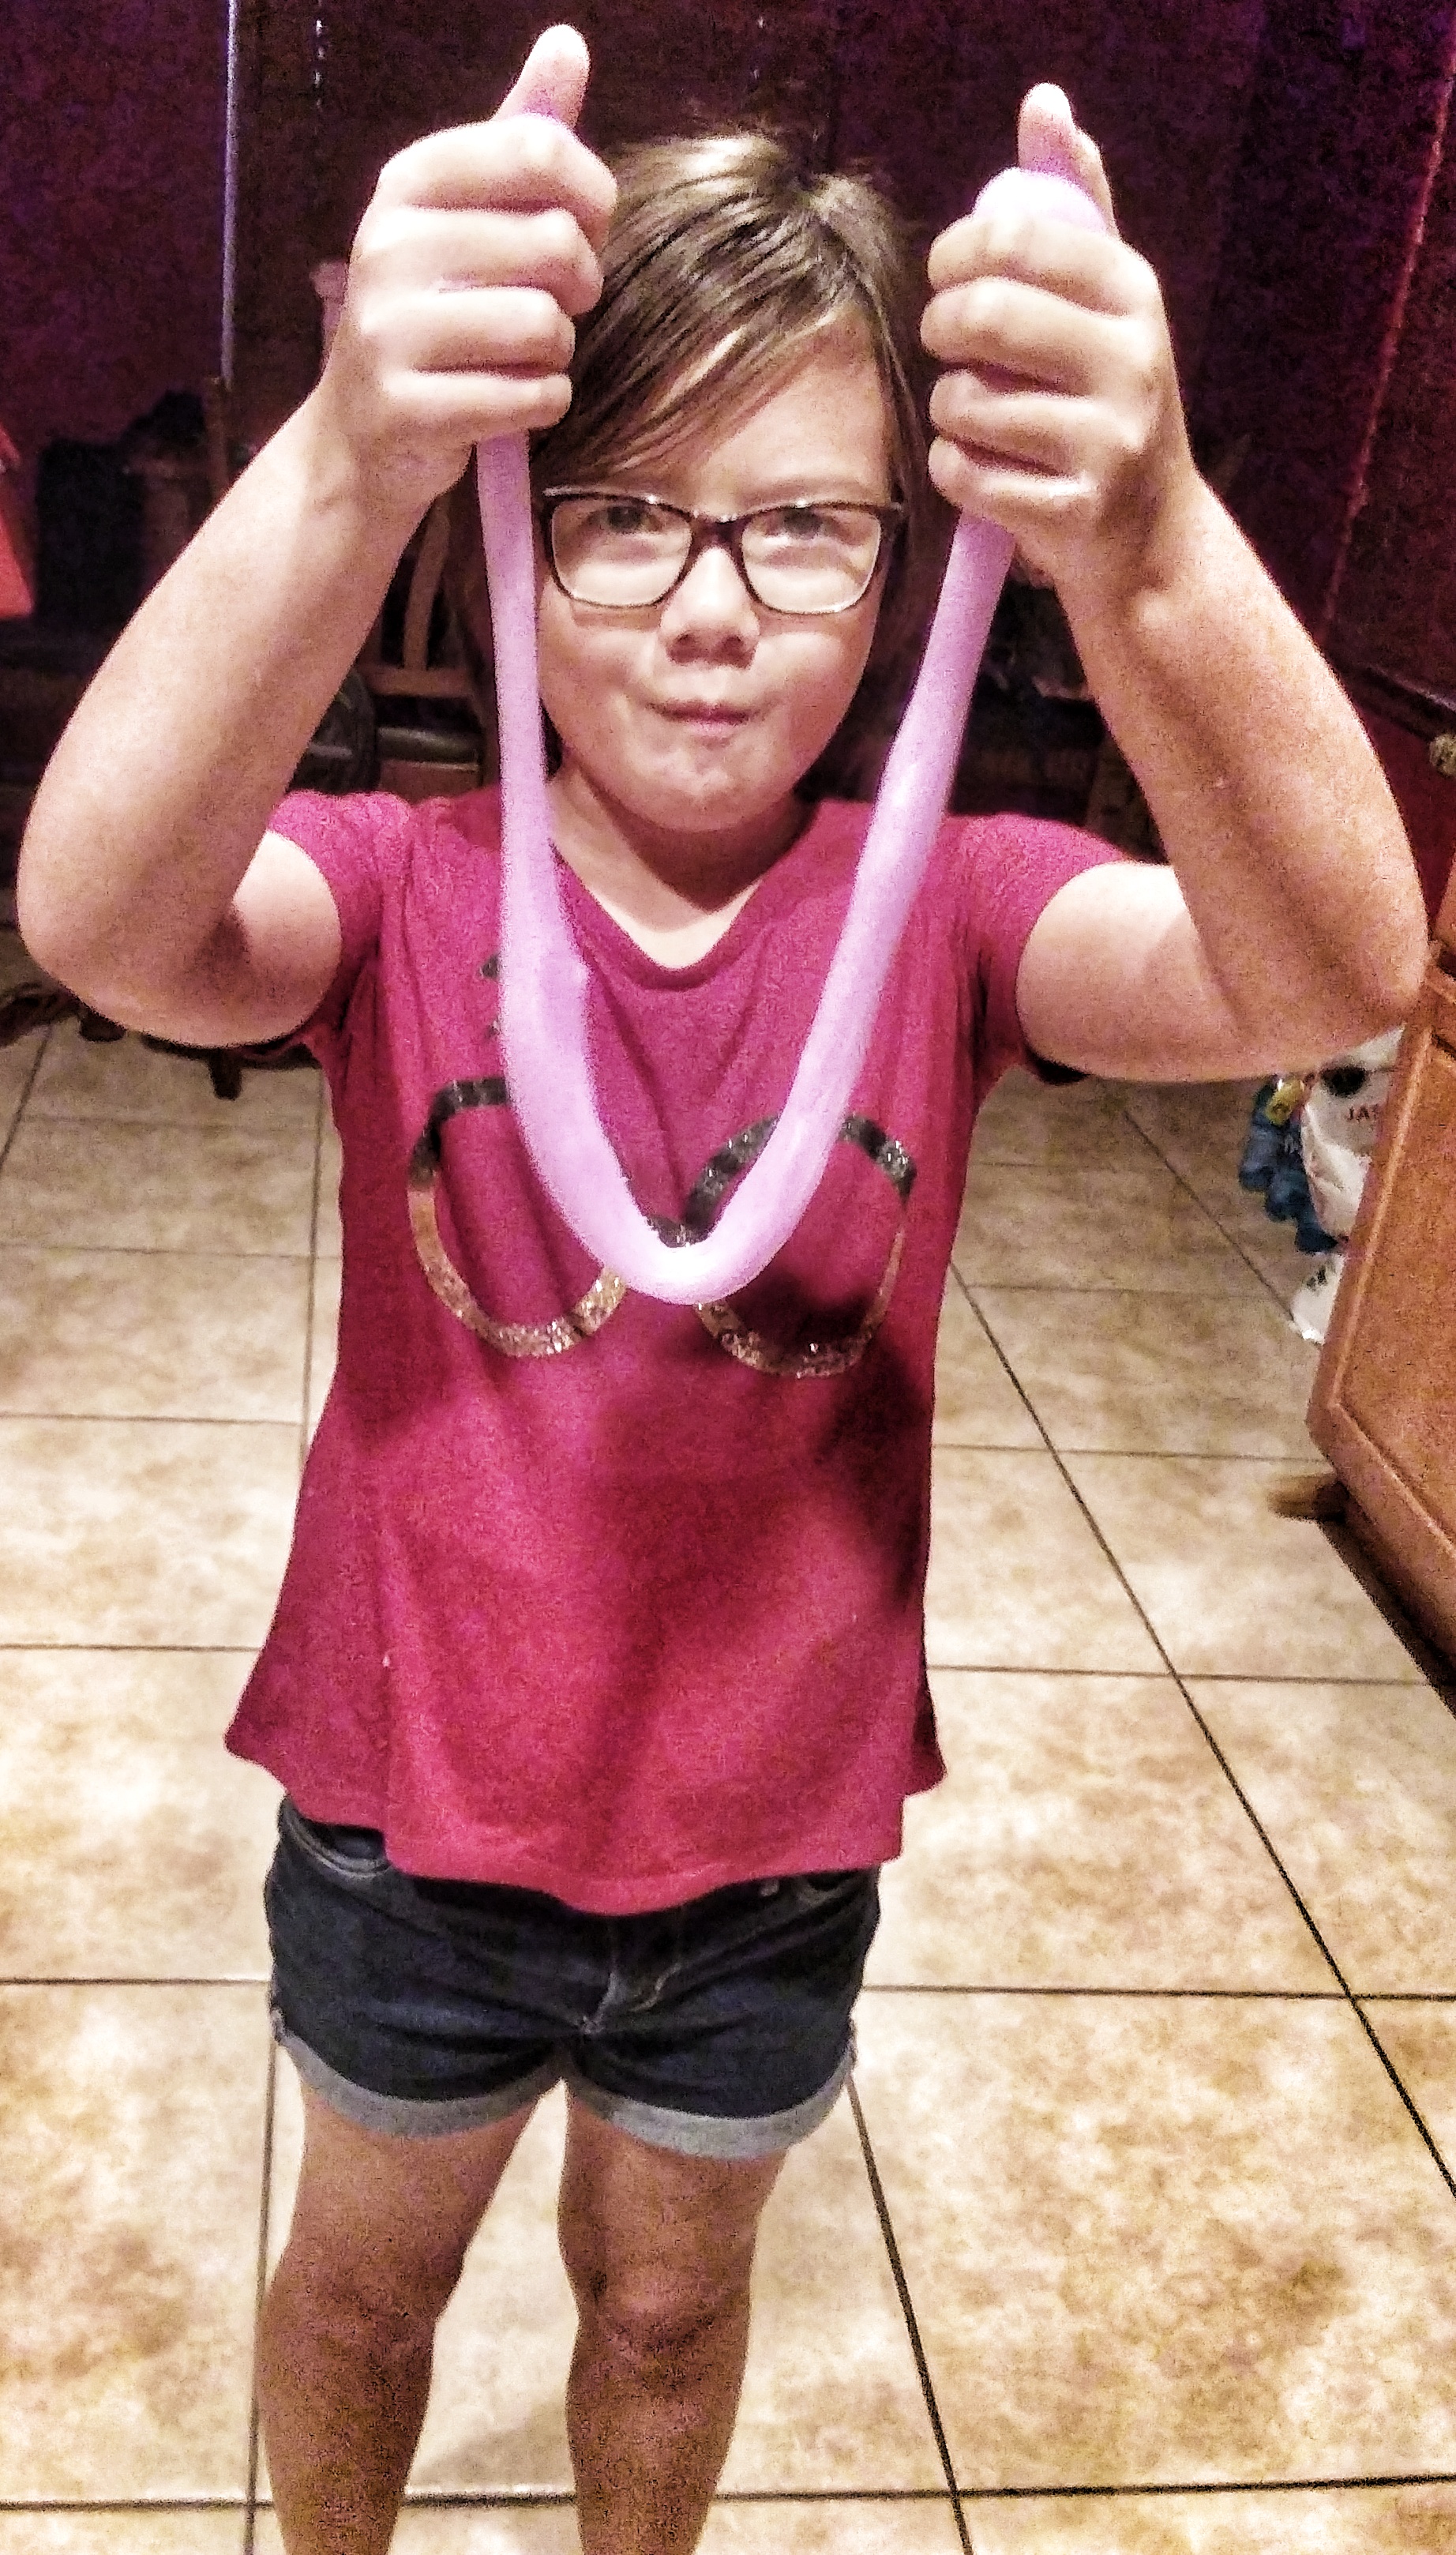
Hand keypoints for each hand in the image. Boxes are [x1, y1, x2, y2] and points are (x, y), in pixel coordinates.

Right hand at [312, 25, 615, 518]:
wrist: (363, 433)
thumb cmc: (437, 315)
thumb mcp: (470, 216)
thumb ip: (521, 135)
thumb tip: (569, 43)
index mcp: (408, 182)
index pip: (538, 149)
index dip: (593, 195)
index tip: (585, 228)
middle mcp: (389, 245)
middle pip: (555, 240)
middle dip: (581, 284)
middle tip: (559, 305)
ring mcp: (390, 330)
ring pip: (545, 324)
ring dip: (559, 351)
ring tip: (526, 356)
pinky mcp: (408, 408)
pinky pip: (530, 396)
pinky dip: (542, 403)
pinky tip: (511, 399)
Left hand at [921, 85, 1198, 606]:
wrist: (1152, 539)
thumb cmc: (1109, 403)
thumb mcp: (1106, 299)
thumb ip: (1073, 202)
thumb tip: (1043, 102)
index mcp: (1132, 291)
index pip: (1013, 236)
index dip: (955, 252)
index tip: (948, 276)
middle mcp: (1130, 360)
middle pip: (982, 315)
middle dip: (940, 328)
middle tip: (947, 345)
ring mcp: (1105, 442)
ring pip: (963, 402)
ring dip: (948, 410)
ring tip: (976, 418)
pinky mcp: (1071, 512)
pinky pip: (962, 474)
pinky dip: (953, 471)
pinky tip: (983, 471)